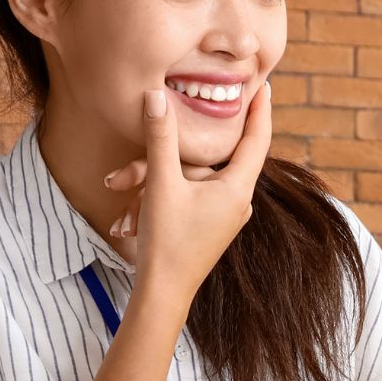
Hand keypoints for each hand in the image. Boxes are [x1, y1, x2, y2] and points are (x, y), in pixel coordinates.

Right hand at [103, 82, 273, 303]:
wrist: (162, 295)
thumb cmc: (166, 242)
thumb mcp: (161, 183)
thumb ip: (161, 137)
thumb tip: (156, 95)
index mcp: (237, 189)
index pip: (256, 139)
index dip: (259, 110)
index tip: (262, 85)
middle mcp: (236, 201)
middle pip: (200, 163)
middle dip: (156, 163)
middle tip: (120, 177)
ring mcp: (222, 215)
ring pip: (185, 181)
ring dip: (148, 186)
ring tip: (119, 203)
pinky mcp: (206, 225)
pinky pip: (184, 197)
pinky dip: (156, 200)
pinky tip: (127, 221)